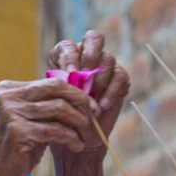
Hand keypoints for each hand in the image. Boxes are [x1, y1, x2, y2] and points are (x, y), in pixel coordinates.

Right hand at [0, 78, 97, 175]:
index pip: (50, 82)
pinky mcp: (18, 131)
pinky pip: (56, 130)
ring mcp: (11, 113)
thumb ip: (45, 106)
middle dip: (80, 101)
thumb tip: (80, 94)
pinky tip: (76, 146)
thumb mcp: (28, 121)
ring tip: (84, 136)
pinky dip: (71, 138)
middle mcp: (7, 96)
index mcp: (7, 89)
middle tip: (94, 116)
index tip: (91, 106)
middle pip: (56, 89)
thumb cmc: (14, 150)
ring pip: (59, 109)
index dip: (75, 92)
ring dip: (78, 123)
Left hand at [48, 30, 129, 150]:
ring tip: (92, 99)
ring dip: (99, 78)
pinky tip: (102, 105)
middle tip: (86, 74)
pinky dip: (112, 91)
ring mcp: (104, 66)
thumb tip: (72, 74)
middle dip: (91, 55)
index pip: (68, 46)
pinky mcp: (119, 79)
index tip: (70, 74)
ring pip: (108, 58)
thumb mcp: (55, 99)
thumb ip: (62, 83)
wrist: (76, 137)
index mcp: (64, 56)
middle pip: (94, 38)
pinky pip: (121, 76)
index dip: (70, 57)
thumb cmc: (60, 116)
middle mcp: (85, 56)